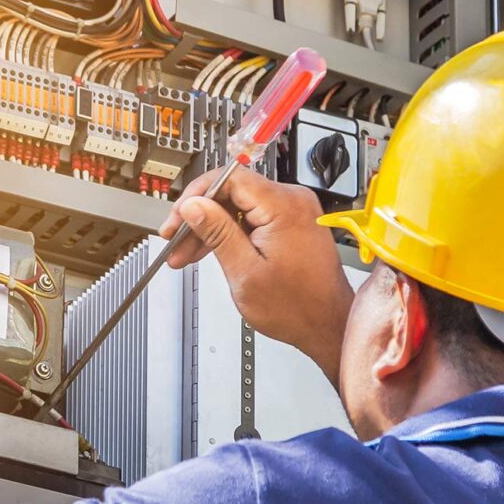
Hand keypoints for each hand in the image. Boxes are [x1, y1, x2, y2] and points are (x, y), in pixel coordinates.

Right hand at [159, 167, 354, 383]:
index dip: (196, 196)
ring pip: (238, 206)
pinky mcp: (293, 222)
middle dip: (200, 217)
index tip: (177, 218)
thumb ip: (217, 233)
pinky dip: (231, 232)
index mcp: (283, 206)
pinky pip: (253, 217)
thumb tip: (193, 205)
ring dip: (212, 227)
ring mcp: (294, 210)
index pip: (228, 178)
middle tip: (176, 241)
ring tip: (187, 253)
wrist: (327, 325)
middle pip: (231, 192)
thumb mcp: (244, 272)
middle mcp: (292, 200)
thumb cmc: (298, 307)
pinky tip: (211, 250)